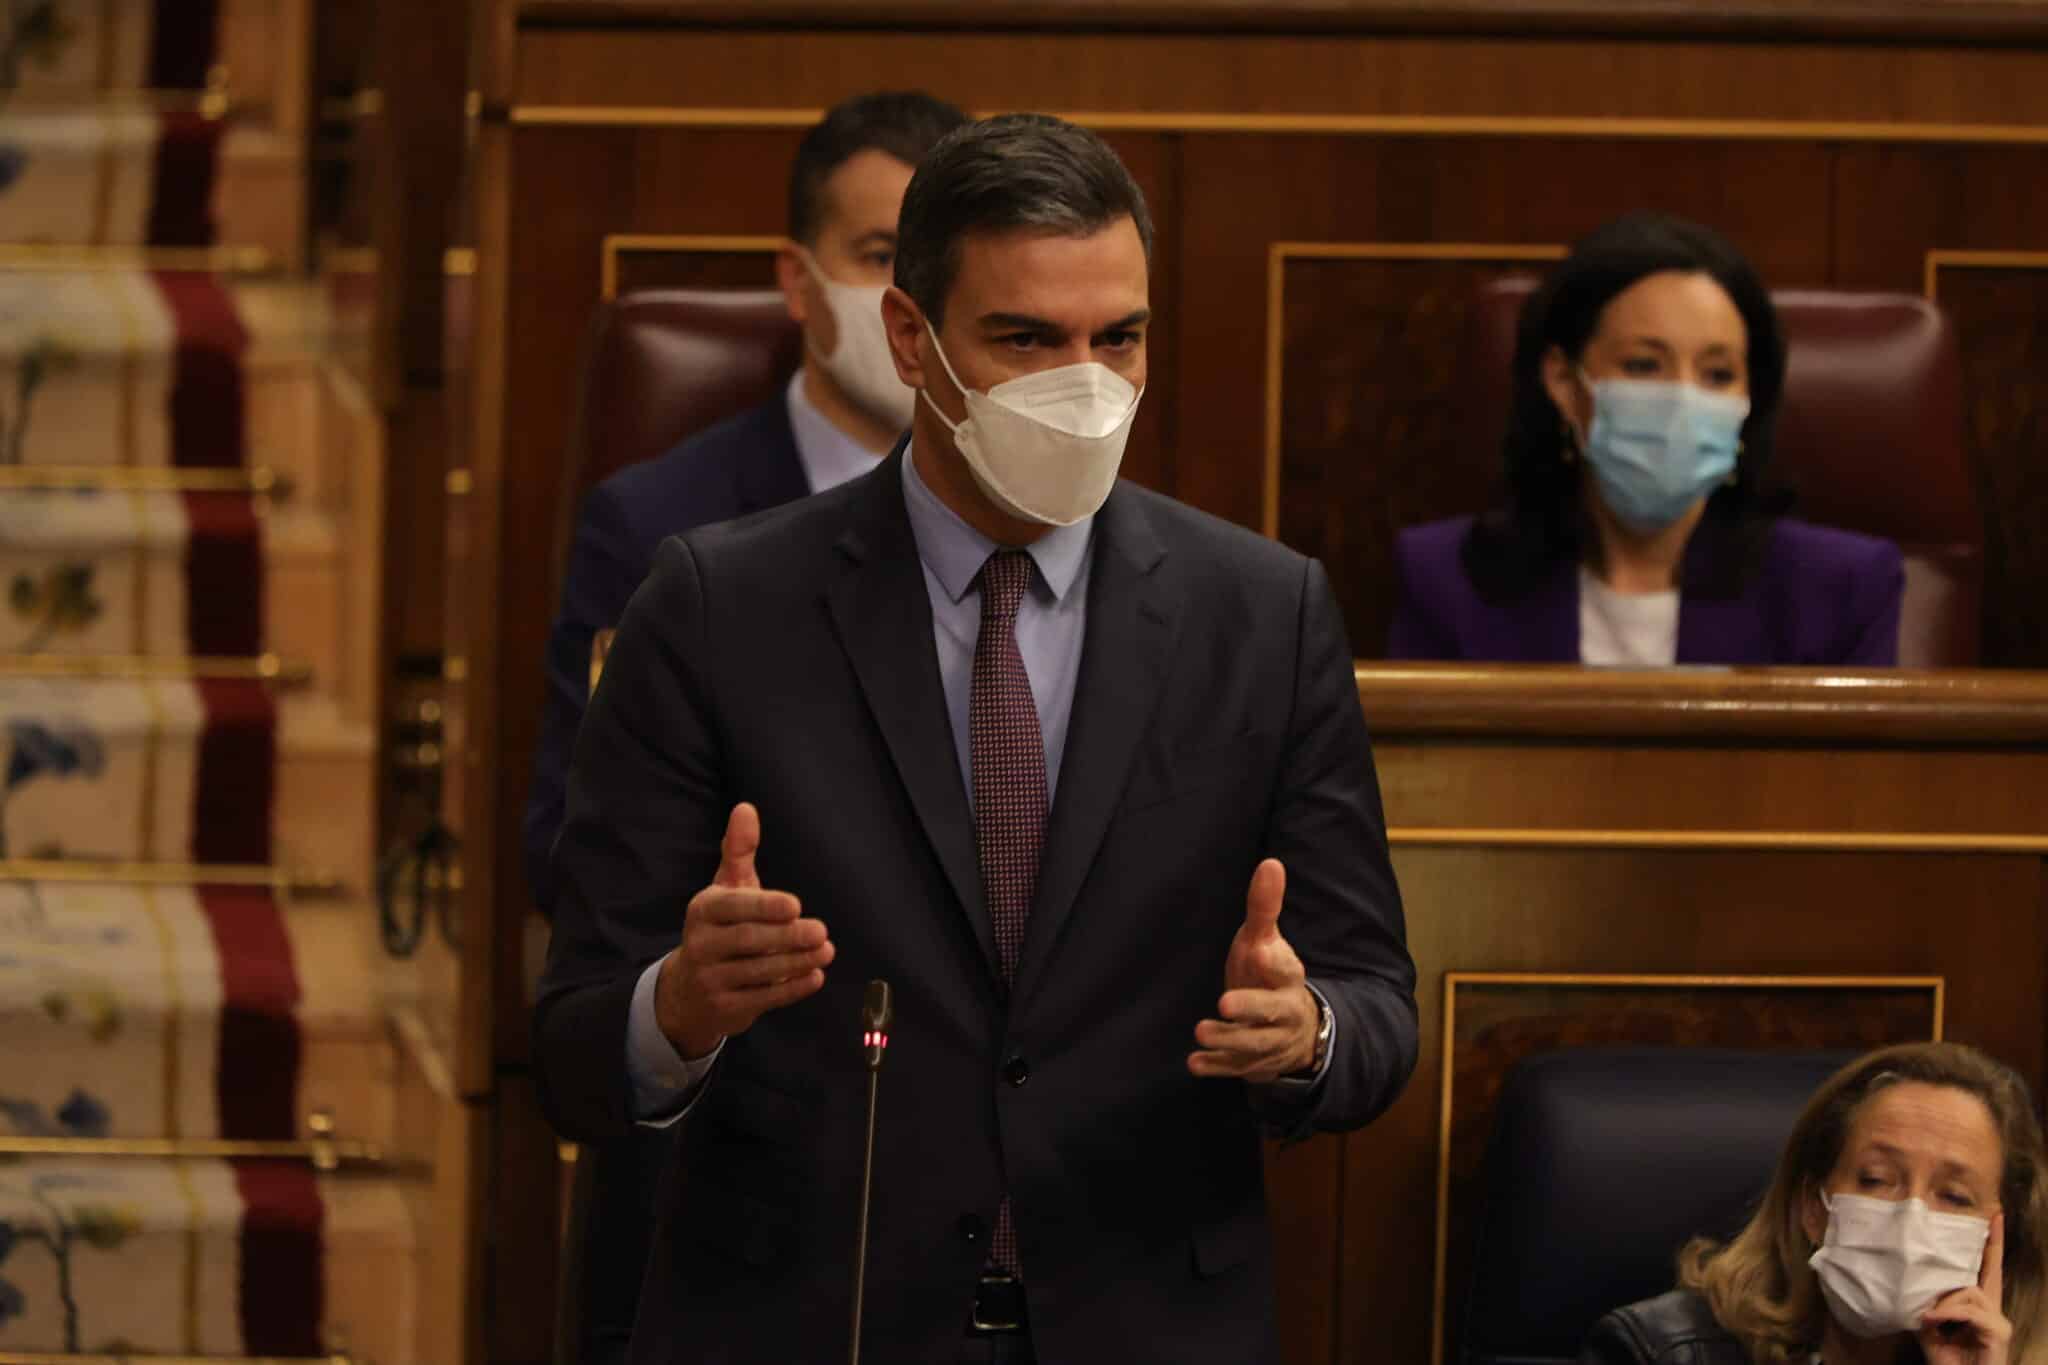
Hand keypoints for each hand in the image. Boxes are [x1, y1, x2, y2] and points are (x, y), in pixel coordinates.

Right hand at [654, 803, 833, 1058]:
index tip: (795, 905)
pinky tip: (815, 977)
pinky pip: (763, 999)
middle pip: (748, 941)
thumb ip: (738, 851)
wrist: (688, 991)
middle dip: (787, 937)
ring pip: (758, 972)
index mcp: (703, 910)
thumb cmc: (718, 928)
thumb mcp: (725, 889)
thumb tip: (746, 808)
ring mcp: (711, 980)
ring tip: (825, 951)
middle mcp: (701, 945)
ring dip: (796, 962)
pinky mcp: (725, 1009)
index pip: (733, 907)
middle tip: (820, 931)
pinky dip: (792, 989)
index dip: (763, 906)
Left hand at [1188, 858, 1319, 1082]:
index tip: (1260, 950)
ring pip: (1253, 1045)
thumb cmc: (1268, 974)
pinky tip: (1195, 1063)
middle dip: (1250, 1009)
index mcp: (1287, 978)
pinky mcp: (1253, 1064)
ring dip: (1228, 1040)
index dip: (1275, 962)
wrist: (1293, 1027)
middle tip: (1224, 1003)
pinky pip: (1236, 1068)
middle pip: (1270, 1013)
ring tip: (1201, 1031)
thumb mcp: (1265, 940)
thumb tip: (1270, 864)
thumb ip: (1264, 906)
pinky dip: (1217, 1067)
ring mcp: (1270, 1042)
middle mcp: (1283, 1012)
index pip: (1287, 970)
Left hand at [1921, 1211, 2008, 1364]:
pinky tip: (1932, 1320)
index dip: (1992, 1243)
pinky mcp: (1999, 1333)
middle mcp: (1994, 1310)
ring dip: (1944, 1303)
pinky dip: (1948, 1313)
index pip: (1988, 1269)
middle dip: (1972, 1264)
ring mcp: (1999, 1322)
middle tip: (1966, 1256)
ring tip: (1928, 1318)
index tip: (1994, 1216)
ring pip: (1970, 1291)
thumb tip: (1910, 1285)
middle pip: (1982, 1275)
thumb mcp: (1929, 1328)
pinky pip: (1970, 1311)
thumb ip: (1926, 1305)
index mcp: (1978, 1306)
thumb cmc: (1947, 1360)